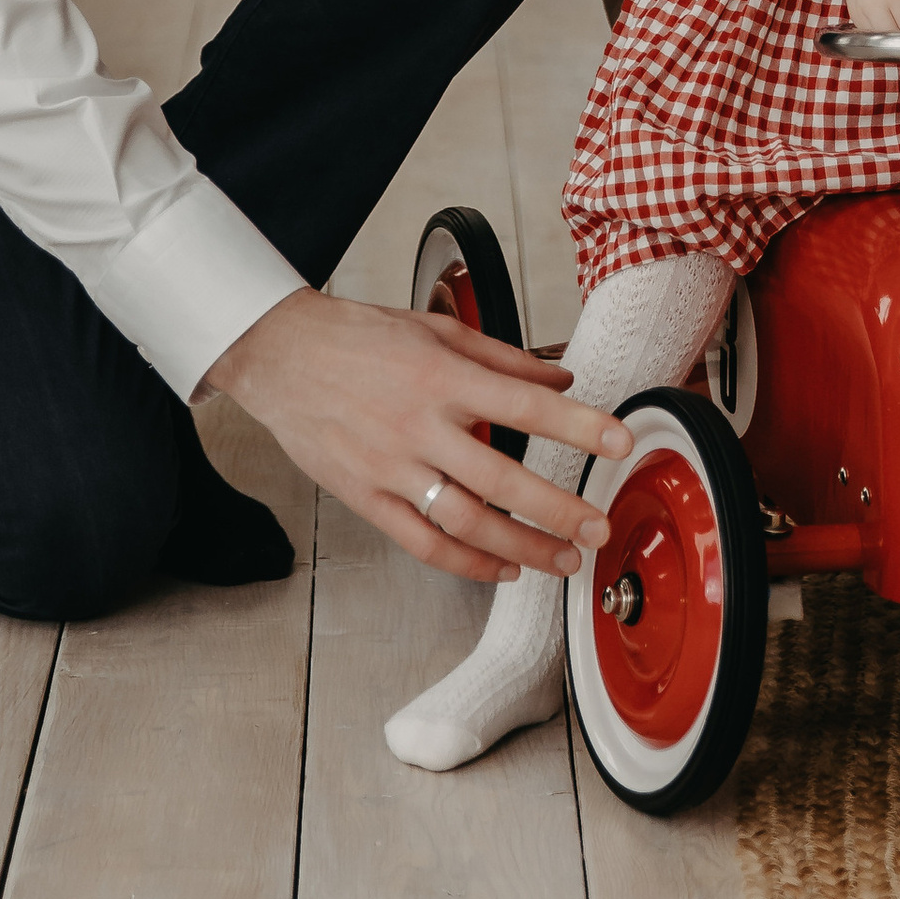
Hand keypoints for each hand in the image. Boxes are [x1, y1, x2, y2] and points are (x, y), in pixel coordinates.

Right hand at [205, 290, 632, 583]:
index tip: (619, 441)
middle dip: (558, 508)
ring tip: (562, 559)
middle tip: (598, 525)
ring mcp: (391, 467)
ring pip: (466, 521)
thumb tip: (561, 372)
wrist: (280, 355)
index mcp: (442, 375)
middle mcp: (420, 424)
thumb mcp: (436, 329)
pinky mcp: (367, 498)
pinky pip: (423, 542)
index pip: (526, 403)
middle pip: (503, 477)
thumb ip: (503, 356)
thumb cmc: (357, 337)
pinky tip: (501, 570)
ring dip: (522, 547)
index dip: (578, 424)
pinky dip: (467, 564)